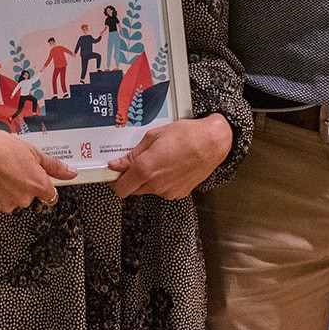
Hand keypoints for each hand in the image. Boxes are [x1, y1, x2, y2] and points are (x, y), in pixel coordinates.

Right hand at [0, 121, 76, 213]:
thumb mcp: (32, 151)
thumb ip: (53, 166)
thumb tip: (70, 172)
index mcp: (37, 184)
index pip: (50, 195)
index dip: (42, 185)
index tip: (36, 179)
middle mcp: (24, 198)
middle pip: (29, 197)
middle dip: (23, 185)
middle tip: (12, 168)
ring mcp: (7, 204)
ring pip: (12, 200)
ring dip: (8, 190)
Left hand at [107, 113, 232, 198]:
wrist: (213, 143)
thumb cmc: (186, 135)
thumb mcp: (153, 137)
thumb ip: (132, 154)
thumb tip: (117, 165)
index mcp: (146, 169)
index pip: (120, 188)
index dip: (115, 180)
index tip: (115, 171)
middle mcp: (156, 185)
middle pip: (133, 189)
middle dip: (131, 178)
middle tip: (137, 161)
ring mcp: (168, 191)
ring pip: (147, 189)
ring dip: (147, 179)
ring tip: (158, 159)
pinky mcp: (179, 193)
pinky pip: (162, 190)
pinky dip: (161, 181)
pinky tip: (169, 165)